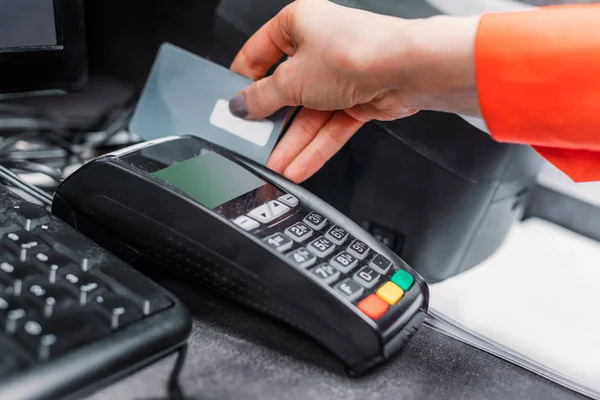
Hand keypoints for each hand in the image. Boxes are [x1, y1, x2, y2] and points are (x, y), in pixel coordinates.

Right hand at [229, 0, 478, 182]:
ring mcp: (340, 75)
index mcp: (298, 24)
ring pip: (310, 114)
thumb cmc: (356, 52)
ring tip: (275, 165)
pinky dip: (315, 147)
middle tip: (254, 141)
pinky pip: (330, 127)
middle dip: (272, 122)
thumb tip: (241, 106)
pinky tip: (299, 165)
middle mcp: (319, 47)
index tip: (233, 105)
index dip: (244, 82)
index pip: (259, 54)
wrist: (407, 69)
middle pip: (286, 90)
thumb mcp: (292, 79)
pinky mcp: (358, 99)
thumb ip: (262, 97)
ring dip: (293, 143)